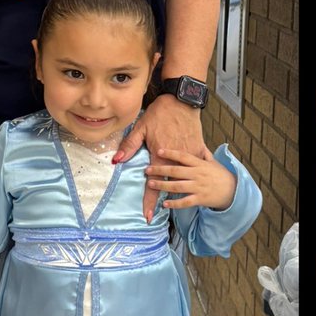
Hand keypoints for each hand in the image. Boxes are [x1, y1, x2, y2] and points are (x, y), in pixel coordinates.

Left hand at [114, 95, 206, 222]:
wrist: (182, 100)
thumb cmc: (160, 113)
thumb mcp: (141, 127)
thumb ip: (130, 145)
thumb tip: (117, 161)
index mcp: (161, 156)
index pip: (154, 184)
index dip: (150, 201)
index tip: (148, 215)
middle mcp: (176, 160)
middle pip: (169, 185)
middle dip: (161, 200)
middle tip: (153, 214)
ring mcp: (189, 156)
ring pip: (184, 178)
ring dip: (178, 190)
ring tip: (171, 202)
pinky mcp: (198, 150)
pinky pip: (197, 166)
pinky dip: (194, 174)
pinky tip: (194, 180)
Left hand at [146, 145, 236, 210]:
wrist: (233, 190)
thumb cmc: (221, 175)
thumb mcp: (213, 161)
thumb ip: (202, 152)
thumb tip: (196, 141)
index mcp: (200, 163)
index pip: (183, 156)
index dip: (171, 153)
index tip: (158, 151)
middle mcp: (198, 174)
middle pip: (176, 171)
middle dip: (160, 170)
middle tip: (147, 169)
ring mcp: (199, 187)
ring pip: (178, 186)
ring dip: (163, 185)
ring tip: (151, 184)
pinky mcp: (200, 199)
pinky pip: (185, 202)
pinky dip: (174, 203)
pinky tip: (165, 204)